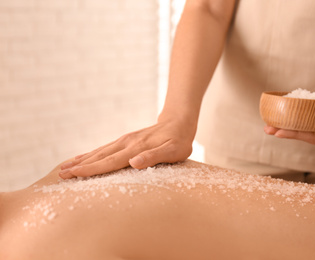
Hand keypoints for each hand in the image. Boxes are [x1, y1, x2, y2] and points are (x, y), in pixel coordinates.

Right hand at [58, 120, 194, 178]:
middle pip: (100, 156)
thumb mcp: (173, 151)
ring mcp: (125, 141)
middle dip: (80, 165)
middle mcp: (127, 144)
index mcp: (136, 149)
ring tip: (65, 166)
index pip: (110, 162)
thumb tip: (134, 163)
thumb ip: (154, 157)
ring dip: (82, 159)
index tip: (73, 174)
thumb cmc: (179, 140)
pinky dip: (92, 154)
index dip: (91, 169)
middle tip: (60, 174)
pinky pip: (105, 148)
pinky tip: (84, 157)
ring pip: (100, 151)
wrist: (179, 122)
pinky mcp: (126, 140)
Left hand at [264, 86, 314, 150]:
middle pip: (301, 136)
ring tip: (268, 127)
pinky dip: (290, 123)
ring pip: (299, 131)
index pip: (309, 137)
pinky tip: (278, 121)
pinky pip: (302, 125)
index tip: (279, 132)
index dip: (293, 134)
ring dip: (284, 128)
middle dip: (283, 133)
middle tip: (267, 129)